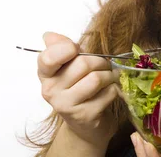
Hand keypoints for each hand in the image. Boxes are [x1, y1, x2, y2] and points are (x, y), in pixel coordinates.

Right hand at [37, 32, 119, 150]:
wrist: (86, 124)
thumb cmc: (80, 88)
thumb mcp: (69, 65)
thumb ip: (61, 47)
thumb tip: (49, 35)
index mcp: (46, 74)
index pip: (47, 58)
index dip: (66, 48)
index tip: (76, 49)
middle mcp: (51, 90)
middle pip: (83, 63)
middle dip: (101, 61)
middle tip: (105, 66)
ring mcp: (66, 105)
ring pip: (97, 78)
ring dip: (110, 75)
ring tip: (110, 78)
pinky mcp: (85, 115)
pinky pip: (108, 93)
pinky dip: (115, 89)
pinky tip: (110, 92)